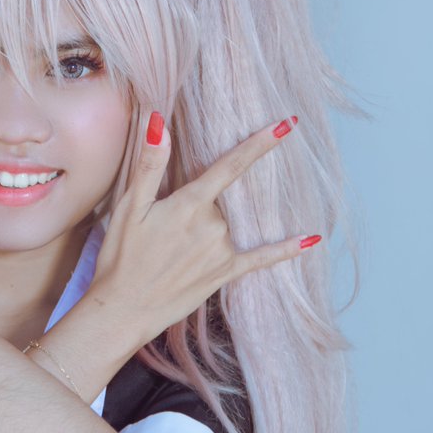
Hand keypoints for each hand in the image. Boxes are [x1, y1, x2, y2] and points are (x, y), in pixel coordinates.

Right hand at [89, 115, 316, 345]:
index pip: (230, 165)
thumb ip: (149, 165)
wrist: (123, 309)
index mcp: (190, 204)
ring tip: (171, 252)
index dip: (260, 143)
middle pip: (221, 199)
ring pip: (228, 224)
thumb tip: (159, 123)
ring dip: (208, 228)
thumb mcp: (128, 207)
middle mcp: (213, 226)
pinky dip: (286, 249)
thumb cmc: (122, 257)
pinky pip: (261, 258)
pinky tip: (311, 239)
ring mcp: (221, 251)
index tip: (286, 124)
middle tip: (164, 230)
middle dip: (199, 205)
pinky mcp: (224, 274)